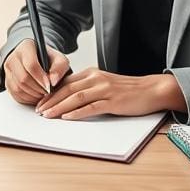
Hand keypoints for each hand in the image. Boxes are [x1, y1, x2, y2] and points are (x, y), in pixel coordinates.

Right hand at [3, 39, 70, 104]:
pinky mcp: (7, 81)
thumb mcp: (59, 59)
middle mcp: (14, 57)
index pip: (31, 64)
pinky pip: (15, 94)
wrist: (37, 59)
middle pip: (23, 78)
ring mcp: (8, 70)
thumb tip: (53, 81)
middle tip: (47, 92)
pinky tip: (36, 96)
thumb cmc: (48, 59)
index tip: (49, 86)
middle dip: (37, 89)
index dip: (40, 78)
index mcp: (26, 47)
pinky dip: (27, 99)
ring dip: (32, 95)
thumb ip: (59, 68)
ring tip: (43, 94)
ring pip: (18, 88)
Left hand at [35, 68, 186, 119]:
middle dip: (50, 101)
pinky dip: (78, 112)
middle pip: (67, 89)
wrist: (150, 90)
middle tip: (38, 111)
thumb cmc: (126, 90)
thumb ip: (87, 88)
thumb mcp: (103, 84)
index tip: (39, 102)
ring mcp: (104, 89)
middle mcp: (96, 78)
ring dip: (59, 107)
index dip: (50, 92)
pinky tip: (67, 117)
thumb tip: (67, 98)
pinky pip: (92, 107)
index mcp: (91, 73)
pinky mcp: (113, 101)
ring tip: (48, 115)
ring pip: (76, 97)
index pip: (65, 83)